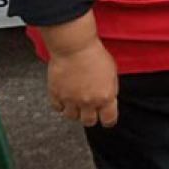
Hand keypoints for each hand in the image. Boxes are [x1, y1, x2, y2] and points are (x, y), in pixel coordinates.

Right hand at [39, 12, 118, 127]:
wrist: (74, 46)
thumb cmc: (94, 54)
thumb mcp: (112, 72)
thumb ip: (110, 89)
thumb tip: (108, 99)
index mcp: (105, 97)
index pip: (109, 120)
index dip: (108, 119)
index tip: (106, 117)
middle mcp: (88, 102)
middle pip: (89, 122)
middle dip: (90, 116)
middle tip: (89, 108)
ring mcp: (71, 100)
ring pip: (72, 117)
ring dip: (74, 111)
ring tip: (76, 100)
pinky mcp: (56, 95)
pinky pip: (58, 108)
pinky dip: (61, 104)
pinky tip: (65, 95)